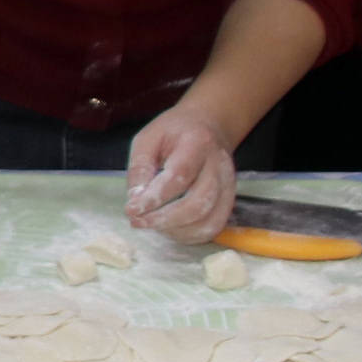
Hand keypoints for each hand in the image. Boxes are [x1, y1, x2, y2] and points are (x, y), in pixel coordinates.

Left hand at [122, 104, 239, 241]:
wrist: (209, 126)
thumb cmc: (174, 133)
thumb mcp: (148, 139)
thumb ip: (140, 168)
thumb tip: (135, 201)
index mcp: (198, 143)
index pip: (180, 176)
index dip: (155, 198)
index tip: (131, 209)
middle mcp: (219, 166)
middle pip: (198, 204)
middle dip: (164, 219)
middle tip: (137, 222)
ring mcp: (229, 186)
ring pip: (208, 220)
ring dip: (176, 230)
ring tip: (151, 224)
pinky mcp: (230, 201)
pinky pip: (214, 227)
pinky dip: (189, 235)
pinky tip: (169, 228)